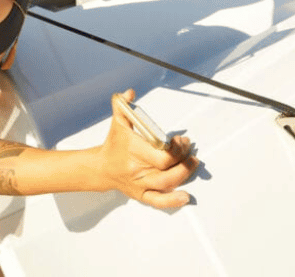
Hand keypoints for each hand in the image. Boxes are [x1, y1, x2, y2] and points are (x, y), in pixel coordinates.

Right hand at [101, 89, 198, 208]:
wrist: (101, 168)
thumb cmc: (113, 145)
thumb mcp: (117, 122)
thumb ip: (123, 105)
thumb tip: (129, 92)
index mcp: (133, 152)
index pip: (160, 155)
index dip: (174, 149)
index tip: (178, 140)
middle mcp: (137, 170)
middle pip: (167, 170)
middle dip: (182, 159)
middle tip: (188, 148)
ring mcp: (140, 184)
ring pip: (166, 185)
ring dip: (183, 175)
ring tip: (193, 163)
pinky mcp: (142, 195)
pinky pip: (158, 201)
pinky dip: (172, 201)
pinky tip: (185, 196)